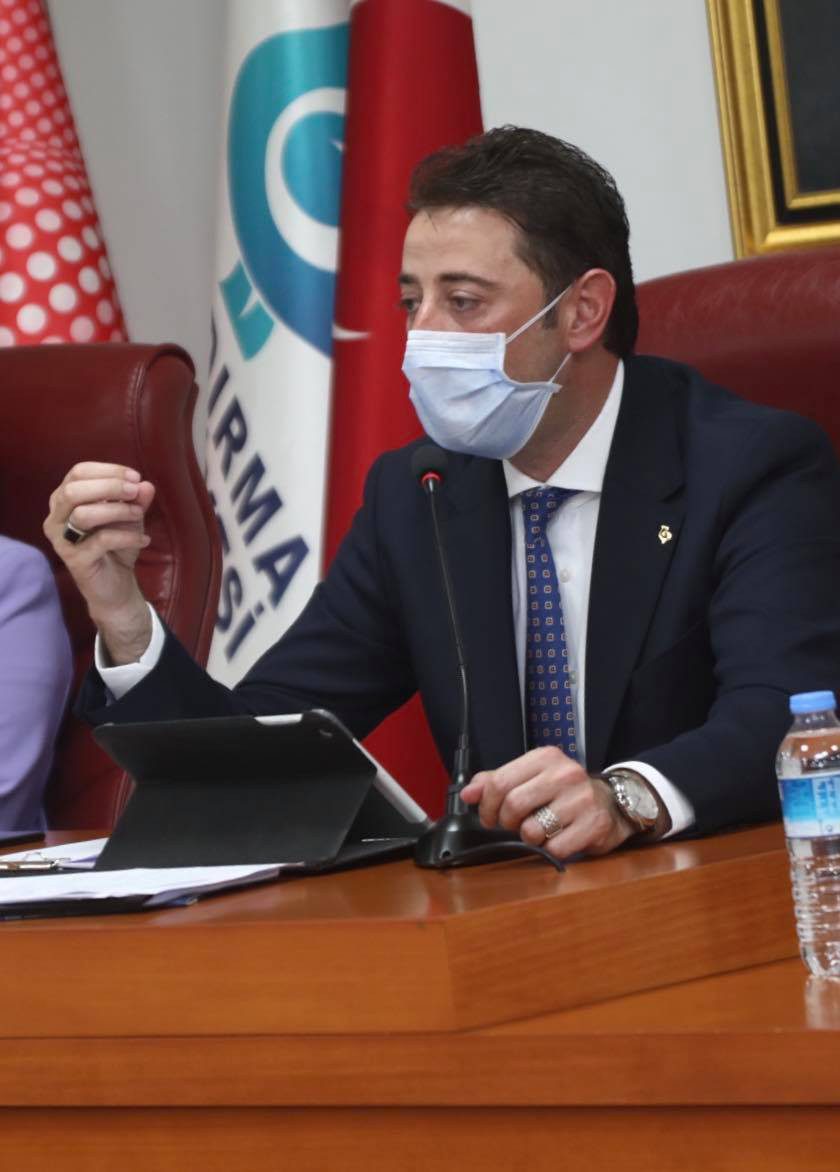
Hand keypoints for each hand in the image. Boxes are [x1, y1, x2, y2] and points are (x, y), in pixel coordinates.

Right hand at [44, 462, 155, 662]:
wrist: (117, 584)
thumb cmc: (117, 544)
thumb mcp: (130, 517)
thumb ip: (136, 499)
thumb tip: (145, 484)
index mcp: (65, 499)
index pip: (78, 472)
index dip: (108, 471)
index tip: (135, 477)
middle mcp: (56, 517)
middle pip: (74, 490)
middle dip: (109, 486)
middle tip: (135, 492)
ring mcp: (62, 540)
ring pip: (83, 514)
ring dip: (117, 510)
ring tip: (139, 516)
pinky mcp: (75, 560)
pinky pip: (101, 540)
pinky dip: (127, 536)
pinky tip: (144, 540)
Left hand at [459, 746, 635, 858]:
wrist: (611, 803)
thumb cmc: (564, 791)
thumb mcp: (531, 777)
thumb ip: (496, 782)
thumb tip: (467, 793)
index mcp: (546, 758)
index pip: (499, 782)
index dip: (486, 805)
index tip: (489, 815)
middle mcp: (566, 774)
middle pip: (513, 805)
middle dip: (505, 822)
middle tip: (512, 824)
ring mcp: (582, 799)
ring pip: (532, 830)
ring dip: (529, 837)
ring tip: (539, 829)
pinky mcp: (594, 825)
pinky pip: (555, 849)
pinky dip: (550, 849)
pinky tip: (558, 838)